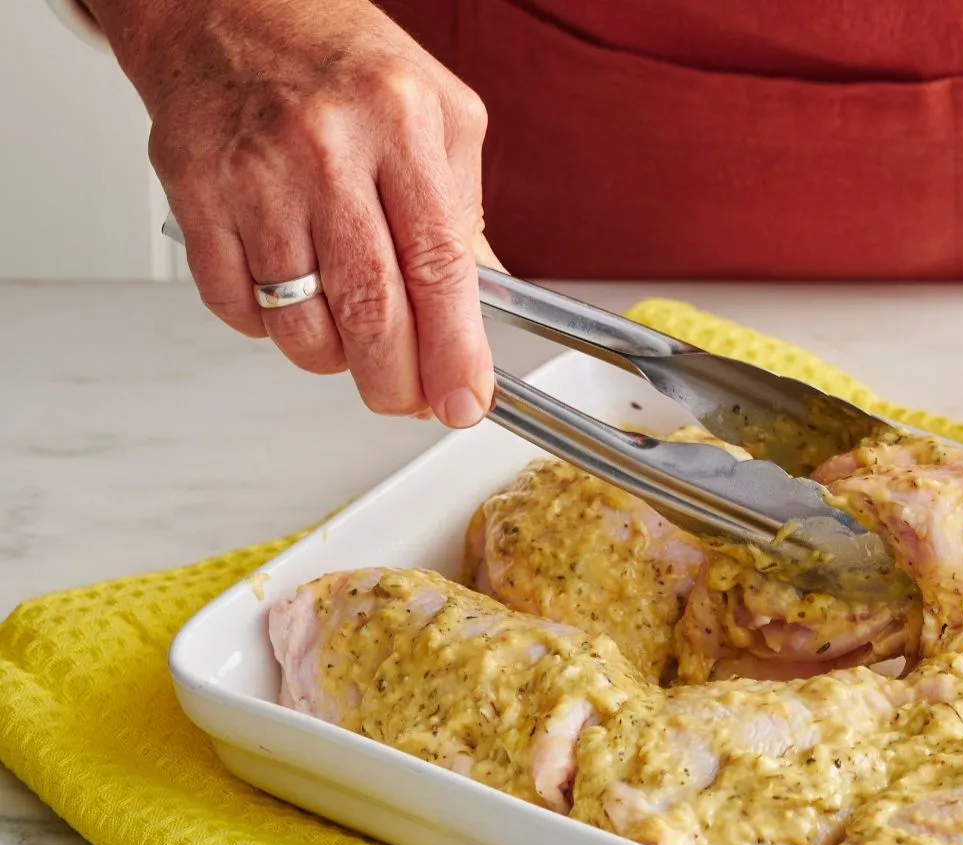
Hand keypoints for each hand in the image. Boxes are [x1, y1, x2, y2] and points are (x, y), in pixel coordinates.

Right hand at [90, 0, 496, 425]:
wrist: (224, 2)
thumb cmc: (338, 59)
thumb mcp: (439, 114)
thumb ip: (465, 212)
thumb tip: (486, 309)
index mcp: (399, 121)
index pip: (438, 266)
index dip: (454, 351)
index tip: (463, 400)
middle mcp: (323, 145)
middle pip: (370, 307)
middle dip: (396, 379)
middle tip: (409, 401)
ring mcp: (251, 171)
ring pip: (299, 320)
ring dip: (333, 357)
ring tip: (354, 342)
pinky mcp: (191, 189)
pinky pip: (236, 303)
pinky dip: (269, 325)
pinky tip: (294, 298)